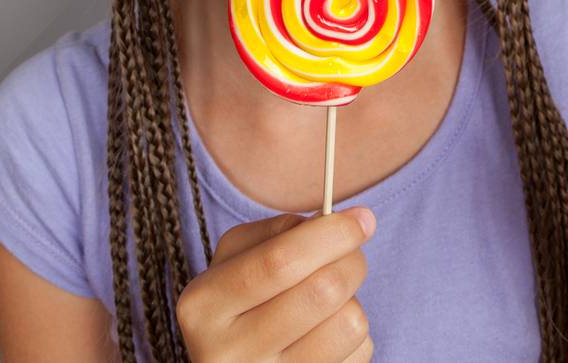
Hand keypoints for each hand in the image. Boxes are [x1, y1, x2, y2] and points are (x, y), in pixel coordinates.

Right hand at [176, 208, 375, 361]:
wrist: (229, 362)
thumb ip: (277, 232)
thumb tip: (338, 223)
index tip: (363, 218)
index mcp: (204, 306)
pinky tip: (326, 334)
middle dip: (351, 260)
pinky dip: (354, 336)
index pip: (279, 261)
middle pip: (322, 290)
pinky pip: (358, 354)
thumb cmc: (238, 300)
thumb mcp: (235, 260)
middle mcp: (229, 352)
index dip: (330, 235)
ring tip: (330, 301)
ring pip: (349, 324)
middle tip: (352, 253)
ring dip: (352, 301)